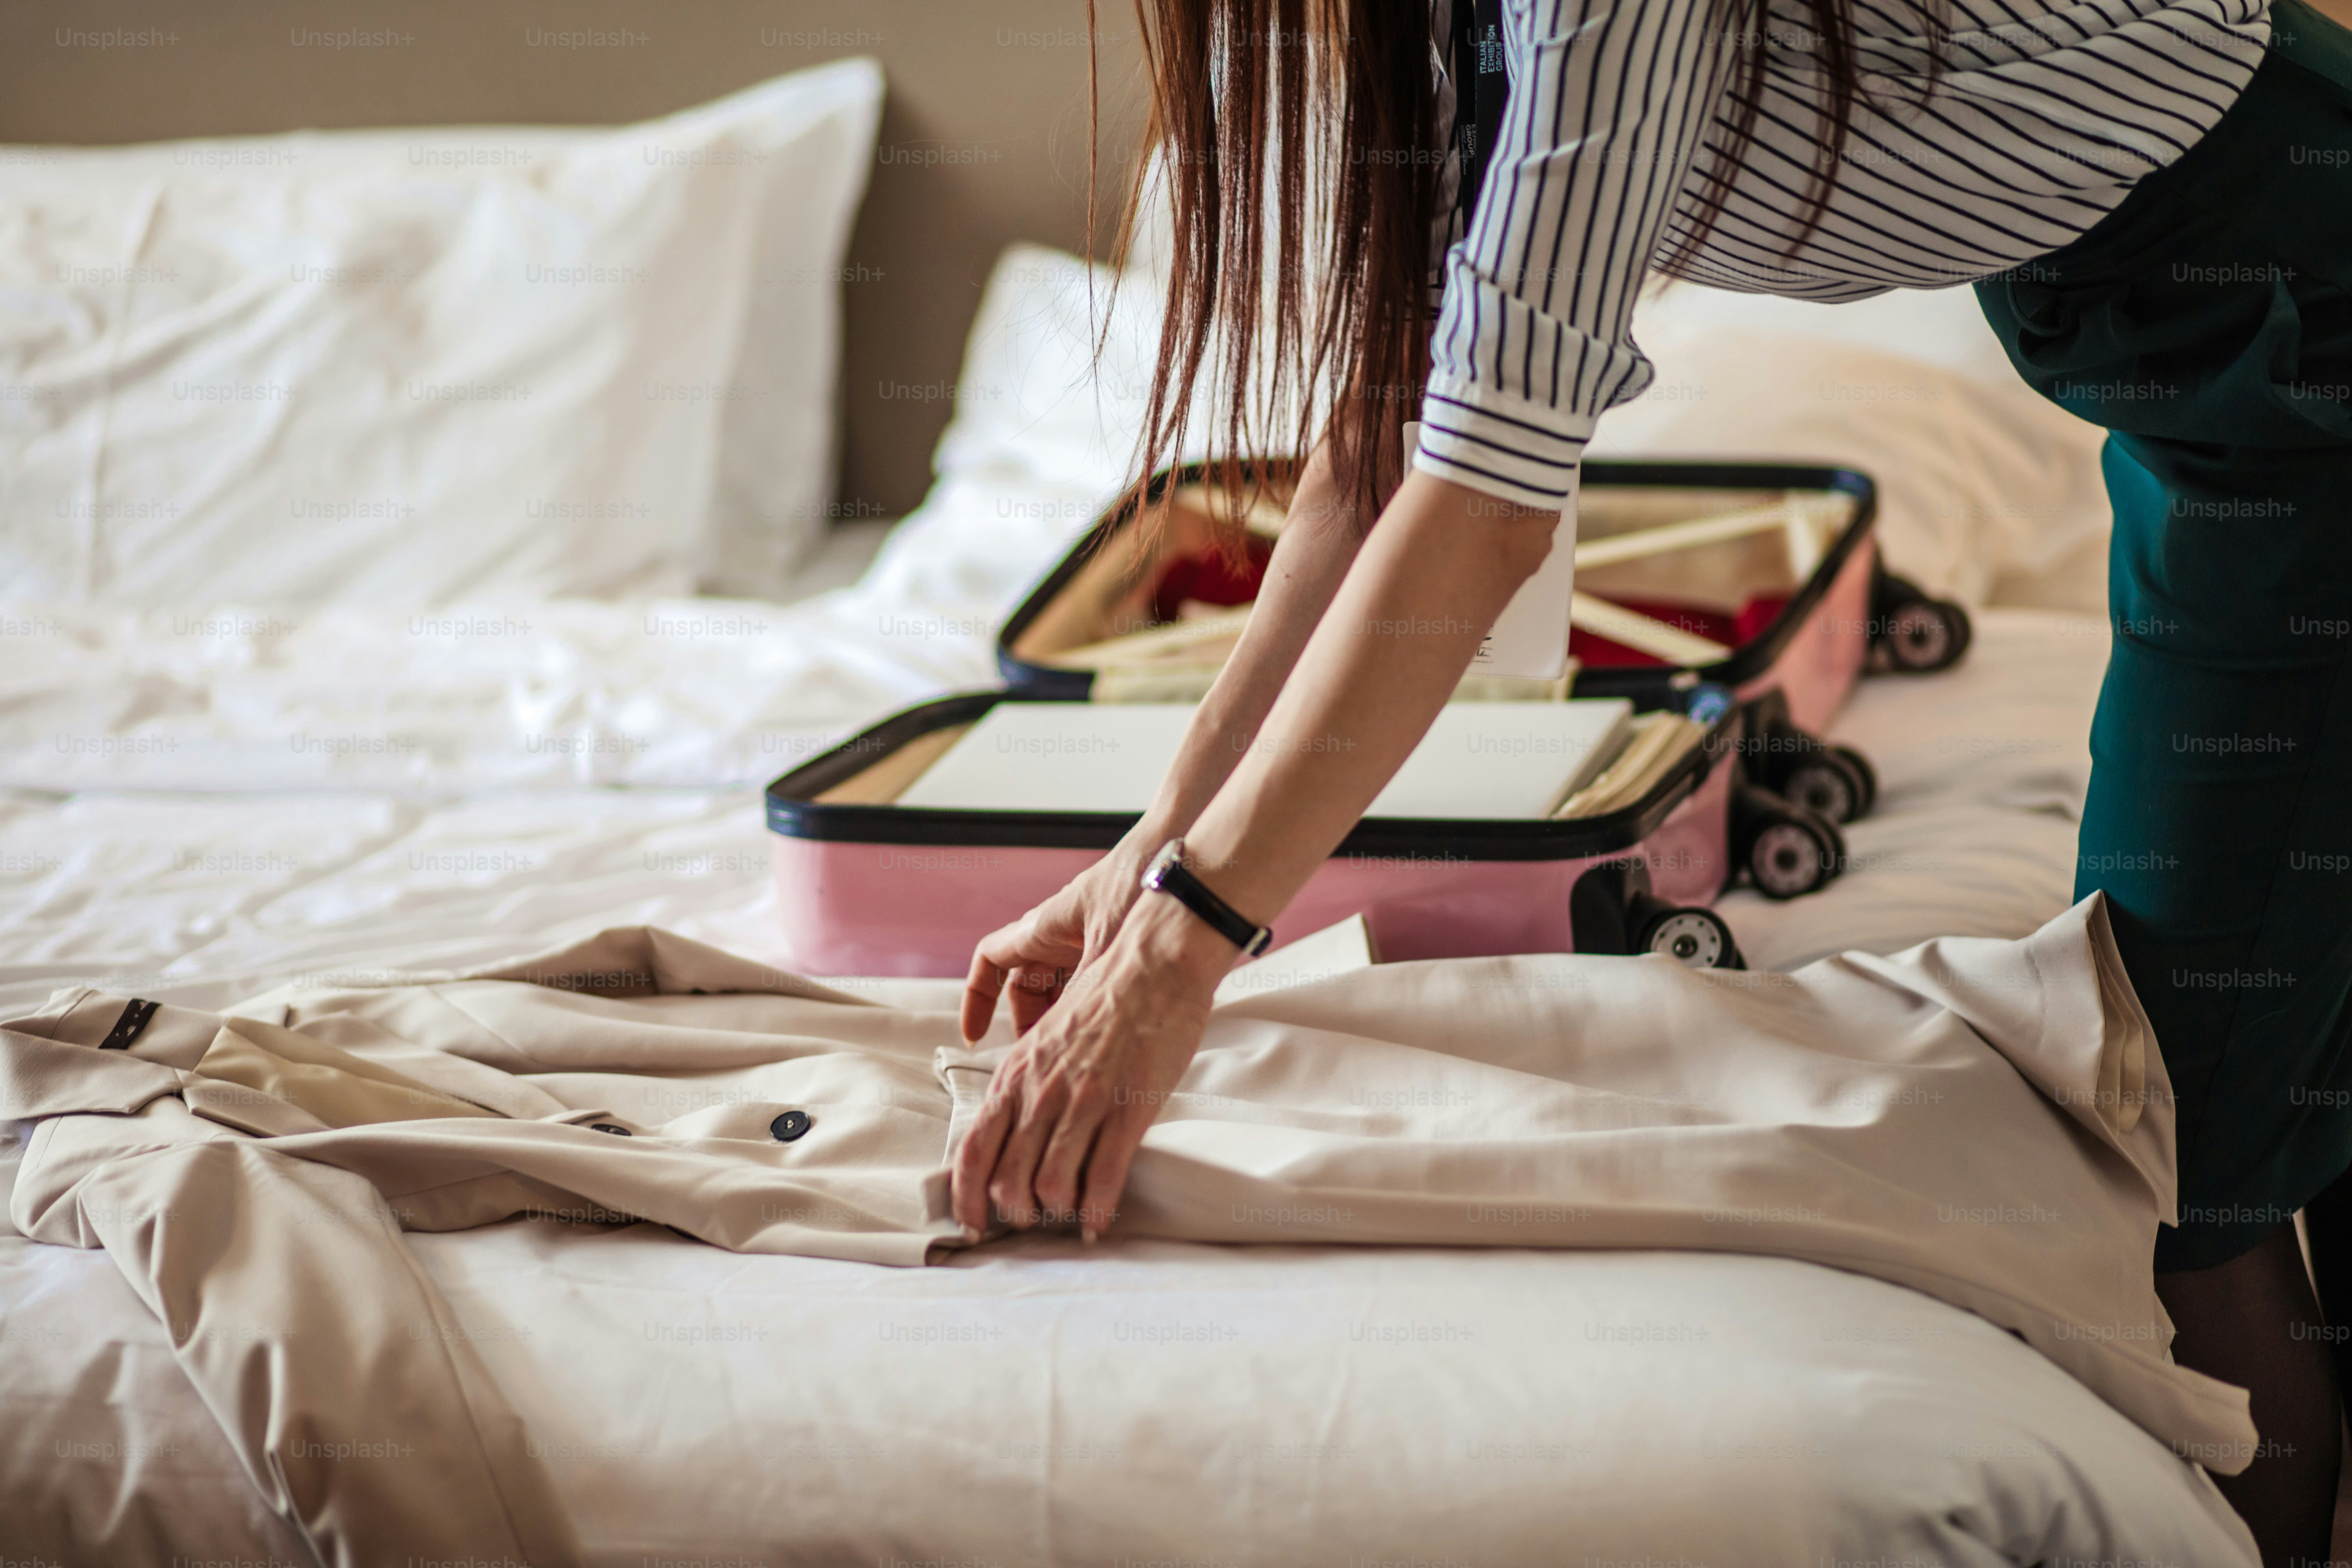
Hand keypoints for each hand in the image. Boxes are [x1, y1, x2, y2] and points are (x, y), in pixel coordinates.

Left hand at [950, 893, 1233, 1241]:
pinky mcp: (1125, 1111)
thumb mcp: (1046, 1039)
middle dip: (1016, 1213)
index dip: (966, 1198)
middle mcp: (1039, 1093)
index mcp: (1014, 1074)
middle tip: (1031, 1221)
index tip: (973, 1223)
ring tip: (1068, 1216)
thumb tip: (1016, 1131)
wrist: (1151, 965)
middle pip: (1006, 1180)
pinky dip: (1097, 1212)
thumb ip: (1027, 1082)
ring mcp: (1082, 1103)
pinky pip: (1102, 1179)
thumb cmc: (1103, 1000)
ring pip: (1049, 1186)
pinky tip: (1099, 1222)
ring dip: (1056, 1214)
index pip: (972, 1152)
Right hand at [960, 837, 1156, 1042]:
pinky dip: (1088, 1009)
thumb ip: (1083, 993)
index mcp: (1044, 928)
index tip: (974, 1035)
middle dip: (1028, 1022)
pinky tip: (1104, 1031)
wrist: (1181, 865)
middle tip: (1040, 1058)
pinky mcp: (1114, 947)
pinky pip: (1089, 985)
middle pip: (1026, 986)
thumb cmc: (1137, 883)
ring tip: (1072, 1052)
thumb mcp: (1106, 948)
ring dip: (1059, 1019)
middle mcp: (1059, 935)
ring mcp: (1087, 941)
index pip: (991, 961)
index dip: (976, 997)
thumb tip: (1065, 1040)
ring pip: (1058, 989)